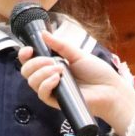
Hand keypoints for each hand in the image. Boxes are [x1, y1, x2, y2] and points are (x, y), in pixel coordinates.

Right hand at [19, 31, 134, 135]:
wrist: (110, 89)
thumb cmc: (97, 72)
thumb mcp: (77, 54)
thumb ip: (60, 45)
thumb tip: (43, 34)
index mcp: (53, 65)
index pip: (30, 61)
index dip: (24, 55)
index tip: (28, 50)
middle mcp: (49, 78)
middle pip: (27, 72)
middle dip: (34, 63)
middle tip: (51, 61)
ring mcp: (53, 90)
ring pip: (32, 82)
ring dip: (42, 73)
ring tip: (59, 70)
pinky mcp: (57, 102)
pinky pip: (42, 94)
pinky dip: (46, 84)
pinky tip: (57, 79)